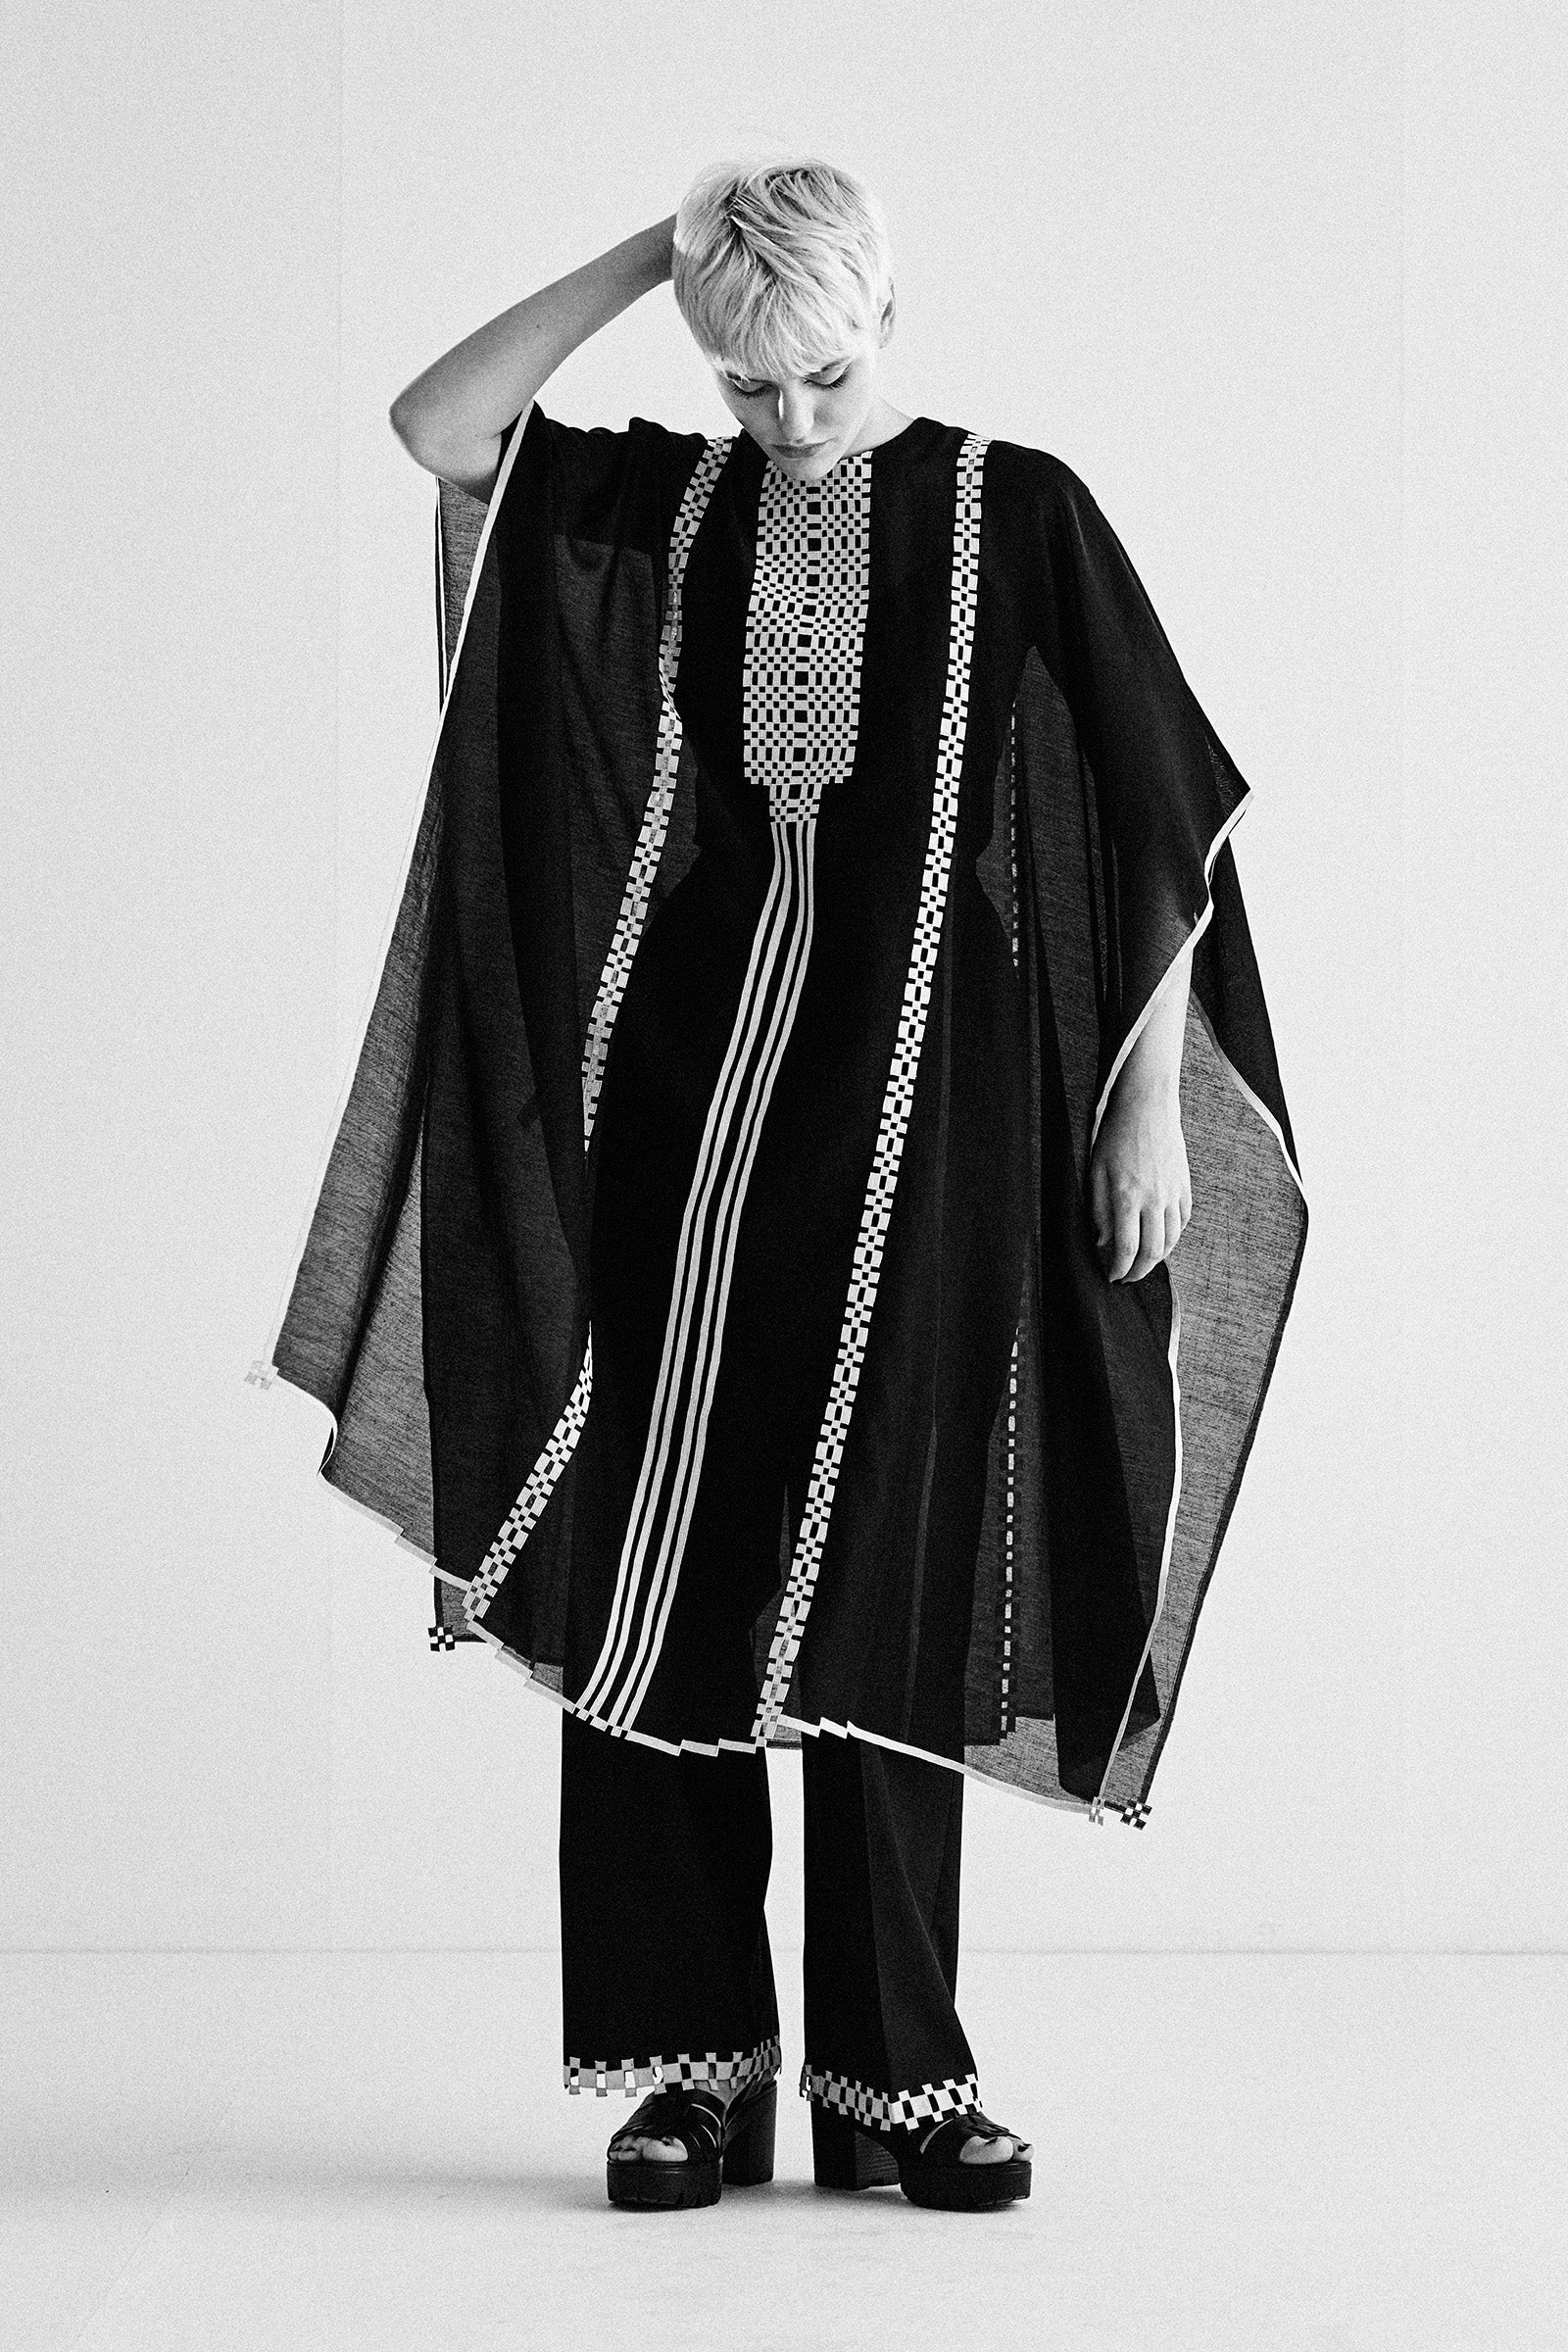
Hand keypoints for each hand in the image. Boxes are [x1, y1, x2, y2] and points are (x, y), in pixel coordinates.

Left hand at [1089, 1069, 1191, 1283]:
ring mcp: (1173, 1193)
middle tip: (1126, 1278)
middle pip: (1153, 1252)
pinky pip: (1183, 1221)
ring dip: (1157, 1258)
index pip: (1126, 1248)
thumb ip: (1098, 1210)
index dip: (1119, 1269)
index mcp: (1127, 1197)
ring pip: (1171, 1240)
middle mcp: (1154, 1199)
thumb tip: (1102, 1243)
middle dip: (1139, 1273)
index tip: (1111, 1277)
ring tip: (1142, 1262)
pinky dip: (1173, 1237)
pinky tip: (1161, 1239)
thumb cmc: (1115, 1136)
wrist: (1147, 1106)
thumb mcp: (1095, 1172)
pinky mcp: (1185, 1185)